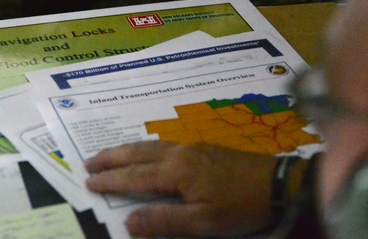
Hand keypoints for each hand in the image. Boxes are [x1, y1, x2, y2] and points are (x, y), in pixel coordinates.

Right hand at [84, 141, 274, 236]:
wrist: (279, 184)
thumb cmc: (240, 207)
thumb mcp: (203, 222)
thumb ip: (164, 221)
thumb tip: (128, 222)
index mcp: (177, 171)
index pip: (135, 176)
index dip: (111, 180)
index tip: (89, 182)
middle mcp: (180, 154)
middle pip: (138, 153)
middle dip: (112, 158)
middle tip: (89, 163)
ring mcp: (193, 148)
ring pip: (151, 146)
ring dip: (127, 151)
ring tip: (110, 155)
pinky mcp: (205, 149)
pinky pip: (164, 145)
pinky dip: (146, 148)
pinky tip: (148, 153)